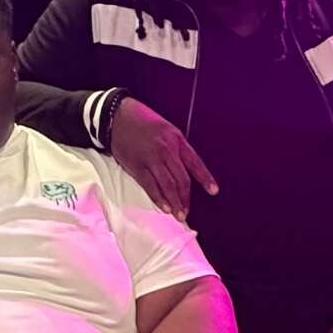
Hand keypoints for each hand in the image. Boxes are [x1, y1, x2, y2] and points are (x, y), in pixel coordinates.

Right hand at [107, 98, 216, 217]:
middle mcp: (166, 150)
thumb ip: (176, 148)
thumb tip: (184, 169)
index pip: (195, 163)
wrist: (119, 117)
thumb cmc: (144, 122)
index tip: (213, 190)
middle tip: (187, 211)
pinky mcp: (137, 167)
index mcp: (176, 140)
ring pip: (167, 186)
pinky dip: (159, 199)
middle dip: (186, 198)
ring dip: (175, 203)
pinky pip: (150, 186)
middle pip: (181, 179)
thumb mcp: (167, 129)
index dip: (205, 178)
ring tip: (179, 215)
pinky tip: (164, 208)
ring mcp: (151, 159)